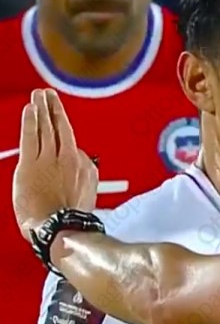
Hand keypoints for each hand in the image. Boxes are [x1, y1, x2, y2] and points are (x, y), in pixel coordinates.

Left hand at [12, 88, 97, 240]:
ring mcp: (51, 160)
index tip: (57, 128)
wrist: (61, 229)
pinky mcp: (32, 163)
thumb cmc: (69, 221)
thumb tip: (75, 179)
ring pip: (47, 128)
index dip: (63, 141)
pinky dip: (31, 121)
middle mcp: (70, 160)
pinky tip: (30, 109)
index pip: (73, 148)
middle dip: (55, 110)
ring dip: (43, 109)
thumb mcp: (84, 201)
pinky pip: (32, 136)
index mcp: (86, 169)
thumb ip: (78, 184)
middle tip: (50, 95)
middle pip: (62, 128)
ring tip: (40, 95)